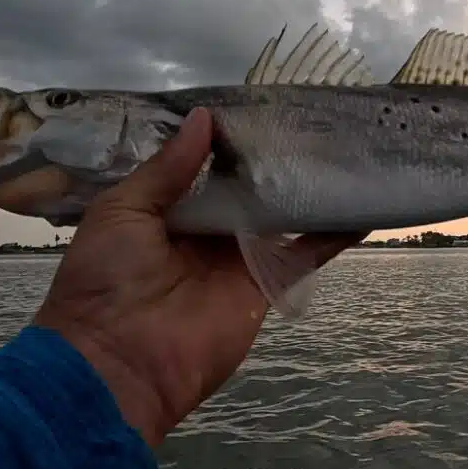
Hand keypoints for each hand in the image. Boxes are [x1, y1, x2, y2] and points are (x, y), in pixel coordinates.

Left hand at [33, 107, 364, 444]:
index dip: (230, 138)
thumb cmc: (105, 278)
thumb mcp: (122, 209)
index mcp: (166, 208)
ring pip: (280, 213)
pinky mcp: (265, 283)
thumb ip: (167, 167)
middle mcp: (207, 228)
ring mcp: (239, 255)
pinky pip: (303, 253)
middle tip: (311, 117)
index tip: (261, 106)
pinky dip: (333, 233)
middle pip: (248, 186)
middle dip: (273, 157)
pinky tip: (362, 206)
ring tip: (344, 147)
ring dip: (307, 186)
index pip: (206, 164)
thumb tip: (205, 118)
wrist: (117, 362)